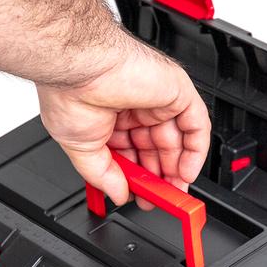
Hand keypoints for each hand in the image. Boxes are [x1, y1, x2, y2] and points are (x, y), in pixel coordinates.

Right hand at [37, 33, 210, 208]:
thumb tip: (117, 195)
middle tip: (160, 198)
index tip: (141, 197)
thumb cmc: (71, 92)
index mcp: (111, 118)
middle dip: (161, 176)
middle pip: (157, 148)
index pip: (133, 153)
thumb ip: (102, 176)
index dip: (140, 177)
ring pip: (177, 139)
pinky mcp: (176, 91)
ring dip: (178, 169)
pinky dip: (196, 151)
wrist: (80, 67)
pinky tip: (186, 172)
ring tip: (174, 190)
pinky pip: (196, 125)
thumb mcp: (82, 149)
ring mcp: (157, 99)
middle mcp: (135, 107)